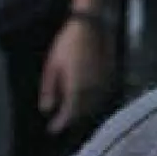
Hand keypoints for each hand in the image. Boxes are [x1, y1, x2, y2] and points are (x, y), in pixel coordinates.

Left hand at [38, 16, 114, 134]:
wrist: (90, 25)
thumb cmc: (67, 44)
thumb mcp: (52, 66)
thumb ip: (49, 89)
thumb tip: (46, 109)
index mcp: (76, 88)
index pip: (69, 114)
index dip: (60, 123)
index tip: (52, 129)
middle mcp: (92, 89)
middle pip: (82, 111)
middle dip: (70, 117)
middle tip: (60, 120)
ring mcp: (103, 83)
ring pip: (92, 105)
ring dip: (81, 110)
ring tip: (71, 109)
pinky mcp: (110, 76)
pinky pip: (100, 94)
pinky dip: (91, 100)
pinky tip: (84, 96)